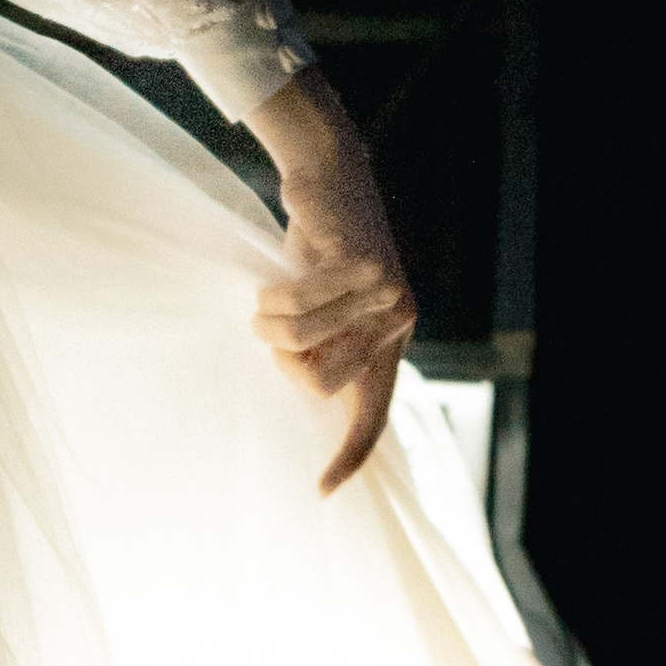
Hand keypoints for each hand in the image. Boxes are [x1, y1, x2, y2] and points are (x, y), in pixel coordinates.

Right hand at [243, 71, 416, 493]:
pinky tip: (282, 268)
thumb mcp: (315, 307)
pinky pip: (301, 304)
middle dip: (282, 359)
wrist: (330, 174)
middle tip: (272, 323)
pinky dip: (276, 290)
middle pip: (320, 386)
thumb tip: (299, 383)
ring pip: (303, 344)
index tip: (321, 491)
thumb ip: (318, 346)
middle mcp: (396, 326)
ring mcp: (389, 297)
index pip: (372, 416)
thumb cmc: (314, 244)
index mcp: (384, 345)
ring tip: (269, 293)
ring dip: (270, 319)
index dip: (349, 455)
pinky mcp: (371, 269)